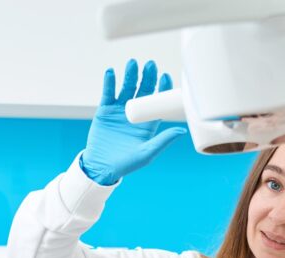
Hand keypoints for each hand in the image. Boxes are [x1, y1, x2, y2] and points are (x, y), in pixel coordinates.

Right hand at [79, 59, 186, 185]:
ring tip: (132, 63)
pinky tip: (111, 72)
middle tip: (151, 65)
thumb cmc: (127, 164)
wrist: (102, 167)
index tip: (165, 76)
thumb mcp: (147, 153)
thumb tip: (182, 131)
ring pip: (127, 88)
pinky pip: (108, 93)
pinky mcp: (105, 110)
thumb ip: (163, 141)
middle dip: (148, 77)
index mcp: (148, 122)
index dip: (162, 87)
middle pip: (143, 90)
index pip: (158, 100)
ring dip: (130, 75)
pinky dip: (109, 82)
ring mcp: (120, 110)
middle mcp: (136, 113)